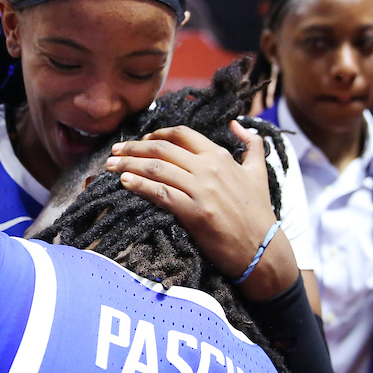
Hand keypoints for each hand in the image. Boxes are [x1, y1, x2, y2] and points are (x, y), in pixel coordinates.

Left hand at [105, 121, 298, 300]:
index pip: (181, 134)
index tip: (140, 140)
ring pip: (156, 169)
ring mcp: (201, 190)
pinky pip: (160, 193)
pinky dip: (140, 185)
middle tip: (113, 151)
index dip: (156, 134)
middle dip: (133, 148)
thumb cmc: (258, 212)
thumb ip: (251, 144)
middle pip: (161, 149)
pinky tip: (124, 183)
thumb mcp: (259, 172)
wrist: (262, 249)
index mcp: (220, 156)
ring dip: (128, 165)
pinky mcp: (194, 212)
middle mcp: (209, 168)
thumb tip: (236, 123)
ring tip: (110, 166)